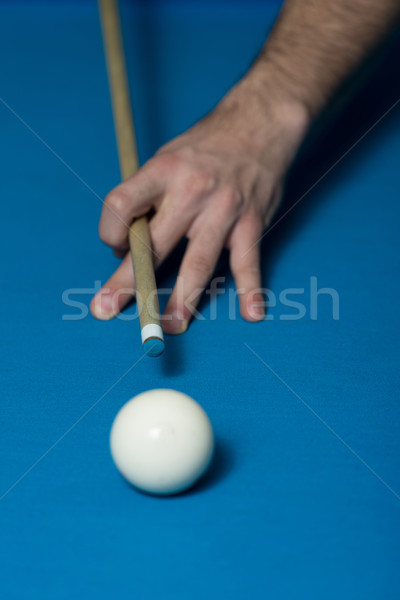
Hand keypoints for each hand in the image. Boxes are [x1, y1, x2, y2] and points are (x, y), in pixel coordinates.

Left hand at [90, 77, 307, 333]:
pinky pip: (248, 261)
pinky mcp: (251, 222)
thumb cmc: (205, 147)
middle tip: (106, 308)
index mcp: (162, 171)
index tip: (114, 248)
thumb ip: (148, 198)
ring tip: (168, 326)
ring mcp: (224, 209)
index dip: (110, 231)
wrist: (258, 123)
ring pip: (199, 263)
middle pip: (153, 245)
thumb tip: (128, 246)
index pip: (121, 205)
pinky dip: (251, 289)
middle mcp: (191, 191)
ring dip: (182, 301)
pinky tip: (252, 312)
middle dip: (128, 282)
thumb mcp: (167, 156)